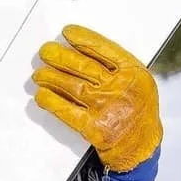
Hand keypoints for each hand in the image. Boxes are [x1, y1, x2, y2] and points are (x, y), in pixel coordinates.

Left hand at [32, 25, 161, 171]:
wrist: (141, 148)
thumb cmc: (137, 112)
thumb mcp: (139, 83)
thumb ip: (117, 68)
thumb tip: (81, 51)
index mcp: (134, 73)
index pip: (104, 49)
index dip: (83, 39)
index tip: (67, 32)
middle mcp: (121, 89)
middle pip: (83, 66)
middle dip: (60, 56)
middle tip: (46, 51)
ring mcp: (107, 109)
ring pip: (72, 86)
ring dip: (50, 77)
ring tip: (39, 74)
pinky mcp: (94, 128)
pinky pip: (67, 111)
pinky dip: (51, 101)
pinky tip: (42, 95)